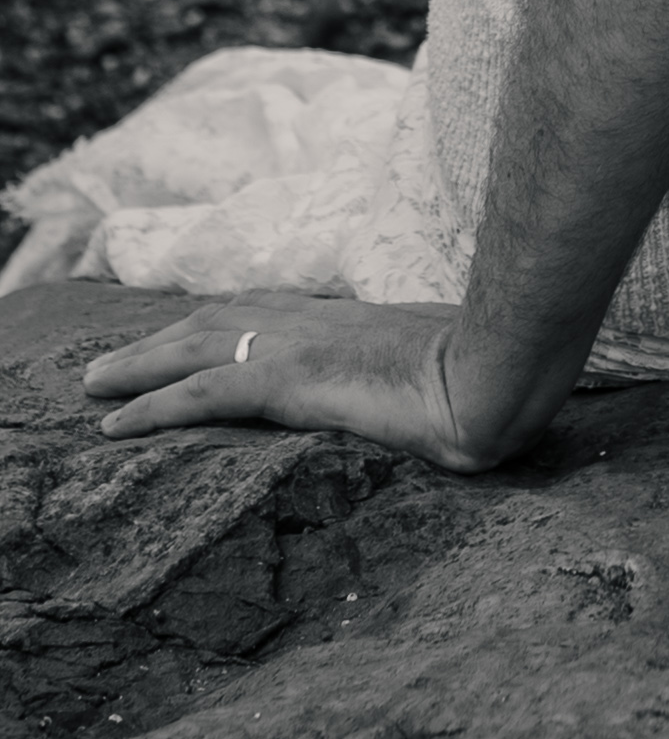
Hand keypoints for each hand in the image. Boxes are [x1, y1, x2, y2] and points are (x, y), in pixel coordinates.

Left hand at [81, 292, 516, 472]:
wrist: (503, 367)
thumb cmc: (497, 367)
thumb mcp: (453, 358)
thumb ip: (428, 362)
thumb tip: (442, 376)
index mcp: (353, 317)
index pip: (271, 313)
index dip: (222, 324)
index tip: (187, 336)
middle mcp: (318, 319)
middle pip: (221, 319)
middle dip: (164, 340)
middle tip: (115, 364)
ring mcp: (302, 343)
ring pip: (196, 346)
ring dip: (139, 365)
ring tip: (95, 387)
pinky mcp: (292, 377)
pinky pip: (202, 391)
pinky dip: (151, 405)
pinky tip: (116, 424)